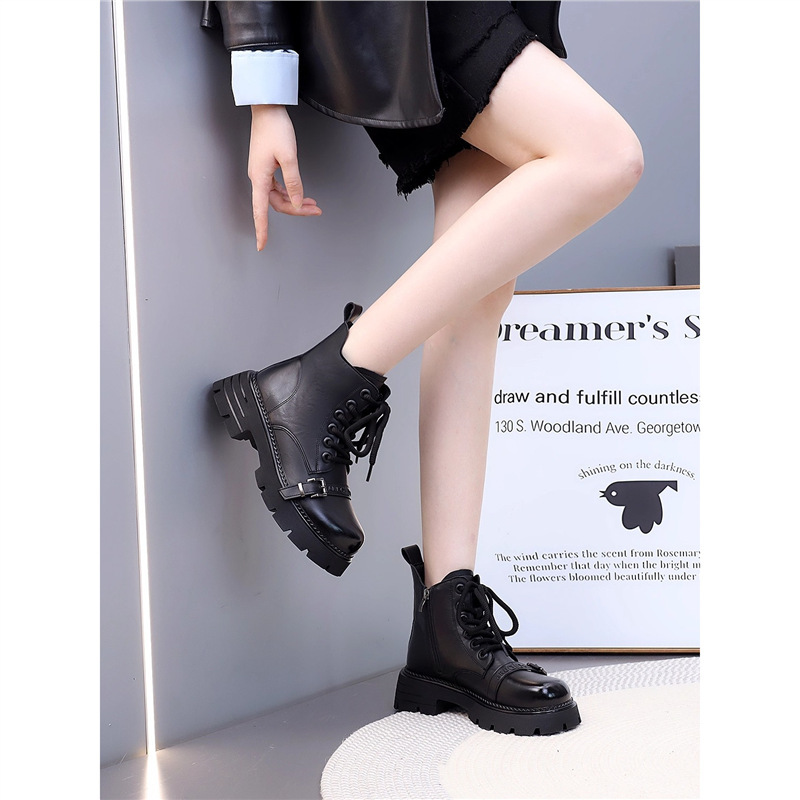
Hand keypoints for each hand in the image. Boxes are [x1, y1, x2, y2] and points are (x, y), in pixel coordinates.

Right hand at [248, 104, 321, 249]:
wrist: (267, 109)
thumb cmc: (275, 129)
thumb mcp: (289, 157)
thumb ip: (293, 182)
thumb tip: (296, 201)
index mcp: (259, 178)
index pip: (260, 211)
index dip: (261, 230)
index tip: (262, 245)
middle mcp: (258, 178)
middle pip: (277, 204)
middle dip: (296, 210)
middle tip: (316, 210)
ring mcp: (262, 173)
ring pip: (279, 196)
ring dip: (296, 201)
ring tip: (314, 204)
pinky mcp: (267, 167)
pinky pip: (279, 187)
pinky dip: (292, 192)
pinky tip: (303, 194)